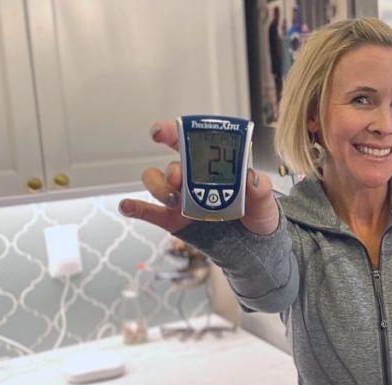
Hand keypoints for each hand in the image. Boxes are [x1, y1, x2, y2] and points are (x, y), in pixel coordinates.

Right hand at [118, 121, 279, 234]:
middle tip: (179, 179)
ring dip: (158, 187)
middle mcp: (190, 178)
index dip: (171, 132)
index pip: (188, 143)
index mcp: (210, 166)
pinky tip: (126, 206)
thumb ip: (260, 189)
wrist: (253, 246)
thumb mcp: (264, 200)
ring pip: (156, 183)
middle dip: (171, 169)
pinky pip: (149, 212)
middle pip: (171, 165)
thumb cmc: (257, 215)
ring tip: (173, 200)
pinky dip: (134, 207)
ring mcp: (180, 199)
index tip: (159, 132)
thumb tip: (252, 178)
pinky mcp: (173, 220)